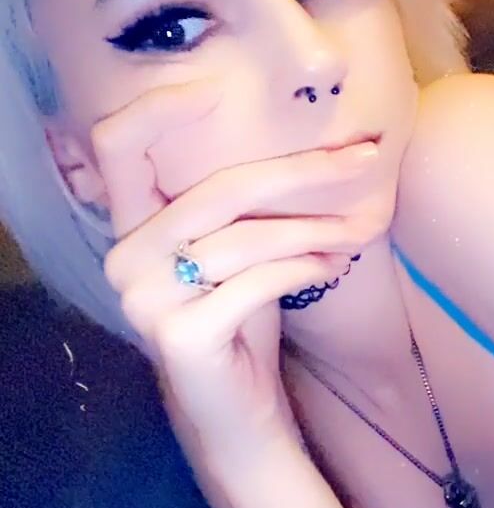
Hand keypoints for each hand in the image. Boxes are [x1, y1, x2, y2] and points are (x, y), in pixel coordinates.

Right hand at [91, 80, 379, 472]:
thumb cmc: (239, 322)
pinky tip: (329, 267)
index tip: (220, 87)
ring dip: (315, 228)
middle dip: (301, 170)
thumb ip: (236, 204)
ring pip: (246, 237)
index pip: (117, 144)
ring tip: (358, 231)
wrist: (234, 420)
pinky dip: (303, 267)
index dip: (159, 107)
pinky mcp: (182, 336)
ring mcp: (146, 300)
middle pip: (216, 187)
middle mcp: (125, 259)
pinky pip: (257, 282)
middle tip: (363, 159)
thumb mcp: (232, 253)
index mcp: (131, 227)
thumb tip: (316, 139)